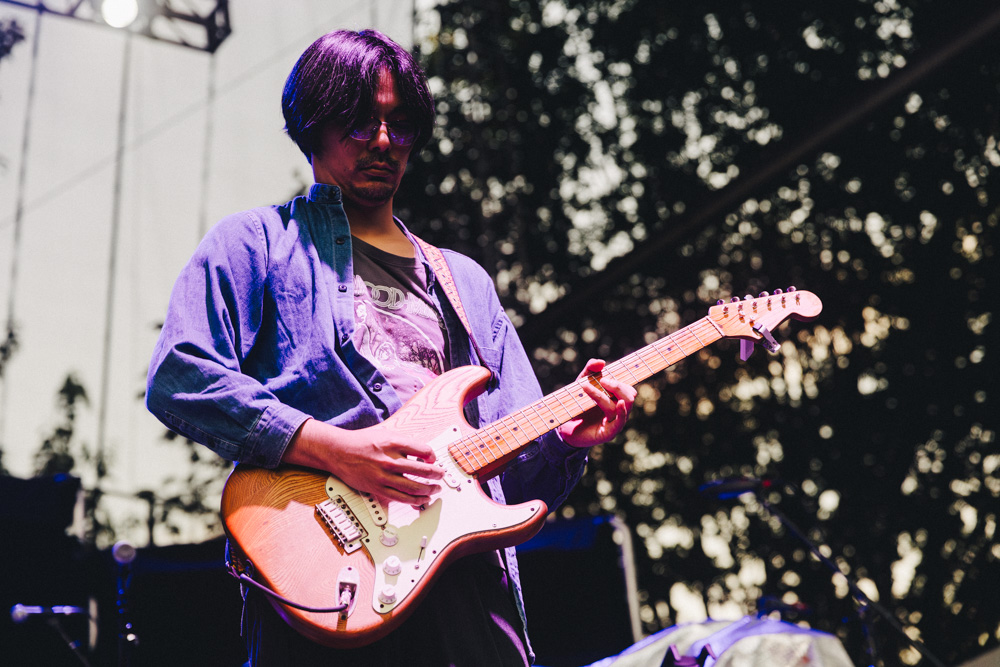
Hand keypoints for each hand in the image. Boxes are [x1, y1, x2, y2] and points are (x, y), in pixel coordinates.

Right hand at [283, 418, 443, 504]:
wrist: (339, 451)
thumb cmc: (362, 442)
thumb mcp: (386, 434)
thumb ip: (404, 443)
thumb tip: (423, 453)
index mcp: (394, 443)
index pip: (424, 450)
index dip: (433, 455)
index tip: (433, 459)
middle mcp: (390, 460)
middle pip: (423, 469)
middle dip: (436, 474)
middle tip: (441, 475)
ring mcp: (383, 476)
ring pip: (414, 487)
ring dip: (429, 489)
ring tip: (435, 489)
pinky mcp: (377, 488)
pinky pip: (401, 498)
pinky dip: (414, 500)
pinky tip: (422, 499)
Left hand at [557, 358, 635, 447]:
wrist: (567, 427)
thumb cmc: (578, 405)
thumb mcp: (582, 383)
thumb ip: (590, 370)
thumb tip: (601, 362)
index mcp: (617, 398)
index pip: (627, 388)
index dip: (620, 380)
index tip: (605, 375)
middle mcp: (620, 410)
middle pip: (629, 395)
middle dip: (617, 386)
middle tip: (602, 380)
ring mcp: (617, 422)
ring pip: (621, 404)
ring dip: (603, 394)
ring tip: (586, 387)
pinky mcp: (610, 433)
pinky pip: (620, 421)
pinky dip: (622, 411)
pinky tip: (618, 403)